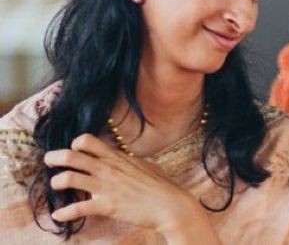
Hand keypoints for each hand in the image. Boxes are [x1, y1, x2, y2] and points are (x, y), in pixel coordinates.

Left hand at [43, 134, 217, 242]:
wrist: (171, 205)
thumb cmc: (163, 186)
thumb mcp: (148, 165)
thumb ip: (132, 161)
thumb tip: (129, 158)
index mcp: (117, 158)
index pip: (87, 141)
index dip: (75, 144)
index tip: (74, 151)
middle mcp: (108, 168)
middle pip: (72, 156)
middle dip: (54, 157)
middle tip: (49, 161)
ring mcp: (106, 187)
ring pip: (69, 178)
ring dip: (56, 182)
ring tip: (55, 187)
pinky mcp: (106, 205)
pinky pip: (78, 208)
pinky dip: (63, 213)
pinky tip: (58, 215)